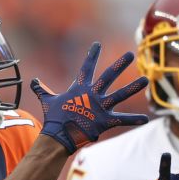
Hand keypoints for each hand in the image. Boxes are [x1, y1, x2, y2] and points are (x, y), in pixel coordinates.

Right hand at [31, 42, 148, 153]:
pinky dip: (134, 120)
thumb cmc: (53, 118)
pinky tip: (146, 119)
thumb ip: (42, 89)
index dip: (92, 55)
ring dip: (134, 87)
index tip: (98, 44)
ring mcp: (100, 107)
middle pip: (108, 76)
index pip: (87, 67)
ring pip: (120, 94)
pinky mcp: (105, 121)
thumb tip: (32, 82)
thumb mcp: (47, 100)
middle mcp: (92, 94)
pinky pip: (122, 119)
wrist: (58, 135)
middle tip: (130, 55)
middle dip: (119, 64)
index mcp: (80, 88)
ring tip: (146, 80)